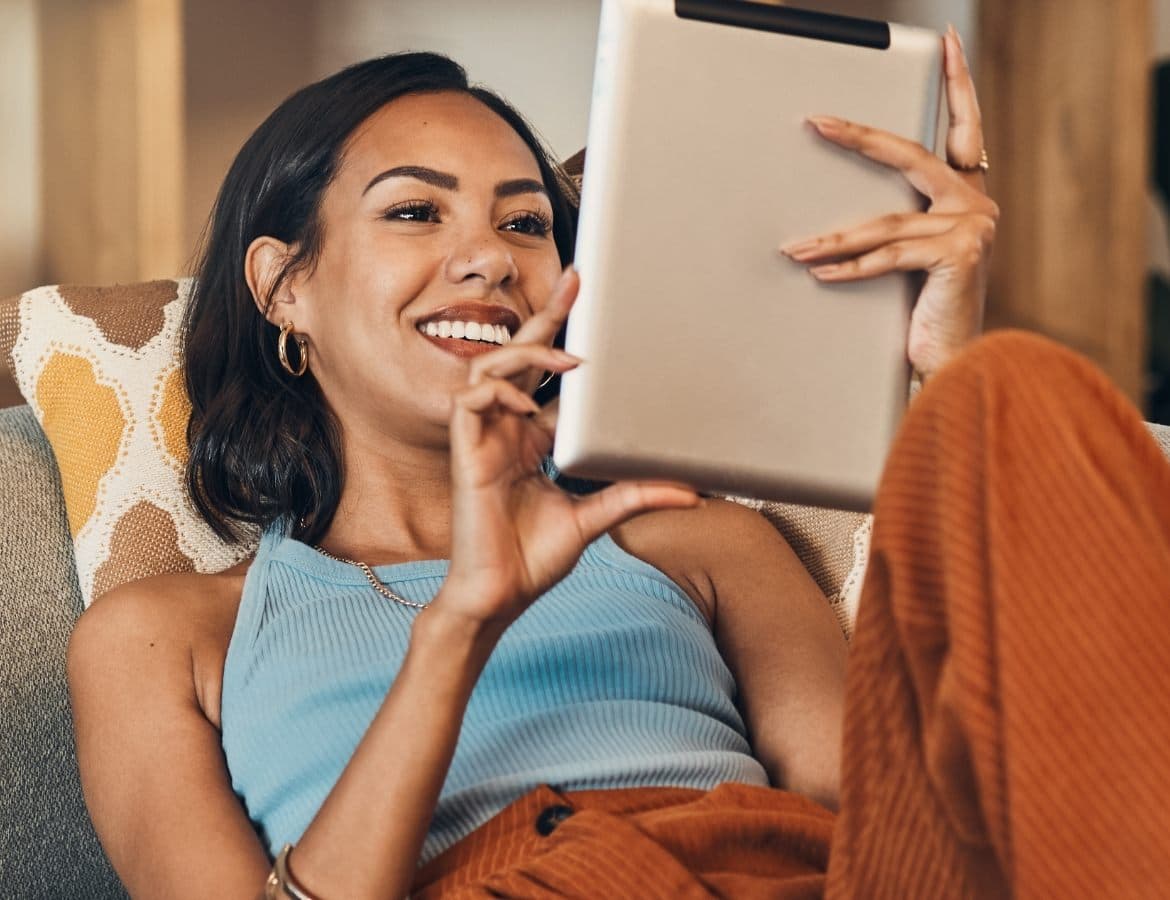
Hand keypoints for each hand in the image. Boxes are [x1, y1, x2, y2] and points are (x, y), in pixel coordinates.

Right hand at [437, 266, 700, 630]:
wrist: (501, 594)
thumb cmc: (534, 558)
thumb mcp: (595, 517)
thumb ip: (634, 495)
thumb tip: (689, 491)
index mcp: (531, 440)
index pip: (547, 378)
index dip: (565, 341)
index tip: (592, 308)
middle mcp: (506, 431)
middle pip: (519, 356)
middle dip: (545, 317)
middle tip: (575, 282)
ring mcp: (483, 438)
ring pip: (490, 367)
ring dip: (526, 355)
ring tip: (566, 362)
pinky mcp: (464, 452)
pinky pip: (470, 399)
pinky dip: (497, 391)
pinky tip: (525, 404)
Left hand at [780, 25, 998, 380]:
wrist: (954, 360)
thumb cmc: (928, 310)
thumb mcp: (914, 258)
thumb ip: (897, 225)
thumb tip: (833, 217)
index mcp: (967, 194)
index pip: (964, 127)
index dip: (959, 83)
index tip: (950, 43)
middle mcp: (975, 204)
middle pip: (910, 156)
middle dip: (860, 139)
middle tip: (819, 123)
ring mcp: (972, 228)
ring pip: (885, 220)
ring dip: (833, 237)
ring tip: (795, 247)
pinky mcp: (959, 255)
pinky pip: (888, 256)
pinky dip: (848, 266)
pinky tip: (818, 272)